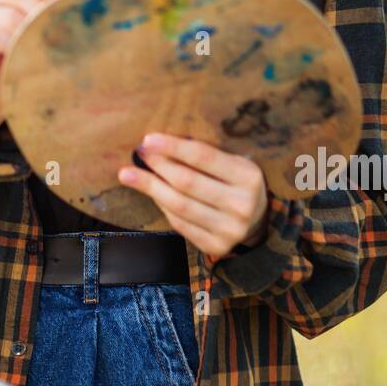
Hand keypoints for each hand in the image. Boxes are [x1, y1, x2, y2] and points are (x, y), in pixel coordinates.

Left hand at [117, 133, 269, 261]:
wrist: (258, 221)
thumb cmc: (237, 182)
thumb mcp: (233, 162)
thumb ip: (204, 155)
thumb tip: (159, 144)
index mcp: (248, 176)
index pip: (204, 157)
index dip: (173, 147)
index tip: (148, 139)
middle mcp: (241, 205)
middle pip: (187, 182)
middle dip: (157, 166)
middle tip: (138, 154)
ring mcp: (229, 229)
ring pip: (179, 205)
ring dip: (150, 187)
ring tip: (128, 174)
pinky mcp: (215, 246)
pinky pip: (179, 224)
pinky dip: (161, 206)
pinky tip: (150, 193)